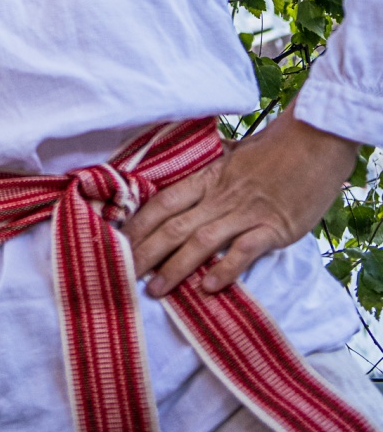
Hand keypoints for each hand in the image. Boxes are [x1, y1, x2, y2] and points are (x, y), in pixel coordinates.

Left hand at [123, 104, 358, 297]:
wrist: (315, 141)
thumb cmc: (274, 149)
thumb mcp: (233, 154)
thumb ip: (209, 170)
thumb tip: (185, 177)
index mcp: (207, 178)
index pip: (163, 202)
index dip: (138, 225)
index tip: (117, 244)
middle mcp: (220, 196)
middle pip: (173, 226)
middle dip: (145, 252)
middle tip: (122, 275)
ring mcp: (246, 212)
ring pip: (201, 241)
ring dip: (175, 267)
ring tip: (155, 290)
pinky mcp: (274, 227)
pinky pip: (245, 250)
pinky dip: (225, 268)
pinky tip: (208, 287)